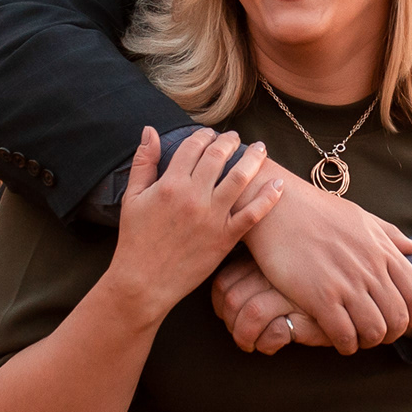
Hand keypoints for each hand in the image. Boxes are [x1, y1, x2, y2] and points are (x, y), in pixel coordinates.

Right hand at [103, 128, 281, 323]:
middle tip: (236, 137)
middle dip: (230, 141)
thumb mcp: (132, 197)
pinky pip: (252, 214)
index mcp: (170, 184)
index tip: (210, 134)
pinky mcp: (225, 238)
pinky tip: (278, 184)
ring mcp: (212, 218)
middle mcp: (194, 197)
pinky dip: (268, 197)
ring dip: (253, 159)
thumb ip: (143, 162)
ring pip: (240, 179)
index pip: (193, 147)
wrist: (143, 281)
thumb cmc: (135, 239)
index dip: (204, 135)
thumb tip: (150, 130)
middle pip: (219, 157)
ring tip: (260, 149)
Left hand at [214, 259, 308, 354]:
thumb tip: (226, 303)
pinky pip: (274, 333)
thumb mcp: (280, 271)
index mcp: (264, 259)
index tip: (227, 318)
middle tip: (241, 335)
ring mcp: (291, 291)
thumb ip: (256, 276)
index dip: (219, 306)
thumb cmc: (312, 282)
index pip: (223, 282)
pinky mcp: (309, 312)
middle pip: (232, 300)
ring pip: (249, 317)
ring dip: (245, 338)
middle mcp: (275, 272)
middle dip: (231, 325)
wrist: (356, 291)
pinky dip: (268, 344)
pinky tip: (275, 345)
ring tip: (253, 344)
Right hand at [239, 180, 411, 349]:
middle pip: (398, 318)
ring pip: (374, 331)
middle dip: (391, 334)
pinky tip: (338, 339)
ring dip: (368, 341)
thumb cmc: (317, 211)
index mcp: (382, 250)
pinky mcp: (320, 296)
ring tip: (356, 338)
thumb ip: (388, 234)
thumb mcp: (360, 216)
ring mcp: (346, 283)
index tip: (399, 321)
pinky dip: (345, 344)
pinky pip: (344, 334)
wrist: (277, 207)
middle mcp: (370, 268)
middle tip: (375, 334)